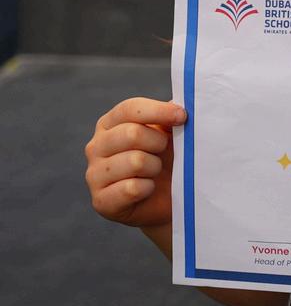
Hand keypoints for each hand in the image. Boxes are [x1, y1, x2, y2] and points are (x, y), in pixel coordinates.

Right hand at [86, 98, 185, 230]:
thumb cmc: (168, 156)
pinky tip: (148, 188)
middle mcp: (96, 147)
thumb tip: (179, 105)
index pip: (130, 109)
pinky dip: (148, 188)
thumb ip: (171, 114)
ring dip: (155, 167)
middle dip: (159, 143)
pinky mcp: (100, 201)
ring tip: (155, 171)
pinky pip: (132, 188)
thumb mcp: (171, 131)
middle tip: (164, 151)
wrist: (168, 197)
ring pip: (135, 161)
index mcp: (110, 123)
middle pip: (132, 134)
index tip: (182, 117)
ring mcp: (94, 175)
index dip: (159, 111)